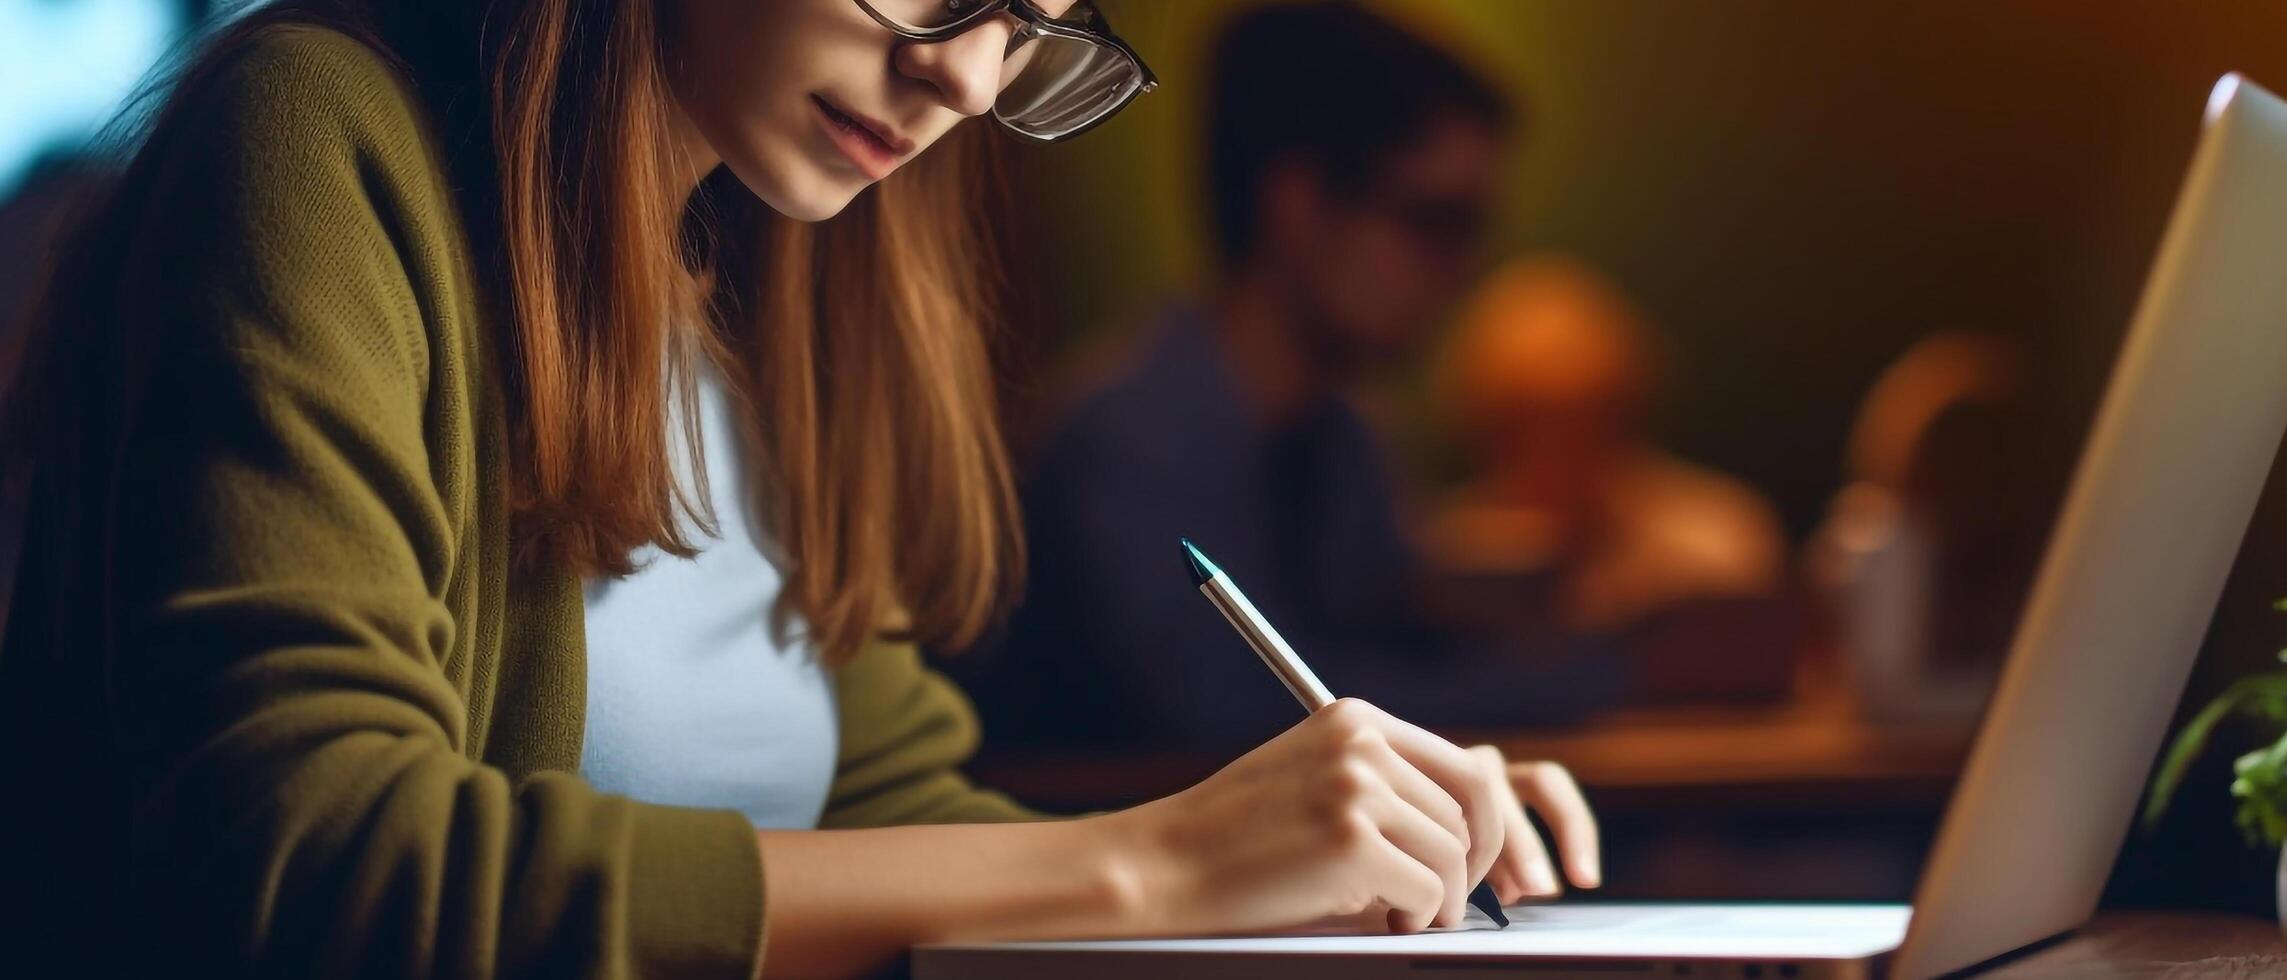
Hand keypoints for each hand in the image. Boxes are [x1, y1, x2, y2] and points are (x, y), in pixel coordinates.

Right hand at [1102, 699, 1587, 935]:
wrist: (1165, 863)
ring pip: (1452, 854)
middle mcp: (1362, 742)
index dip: (1484, 826)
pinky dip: (1418, 917)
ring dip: (1440, 898)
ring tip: (1402, 914)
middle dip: (1472, 865)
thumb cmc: (1236, 836)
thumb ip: (1382, 786)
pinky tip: (1387, 922)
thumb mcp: (1313, 780)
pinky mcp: (1352, 840)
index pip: (1466, 768)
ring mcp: (1357, 787)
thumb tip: (1469, 835)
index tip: (1473, 865)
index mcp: (1355, 719)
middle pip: (1472, 809)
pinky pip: (1428, 891)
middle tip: (1448, 902)